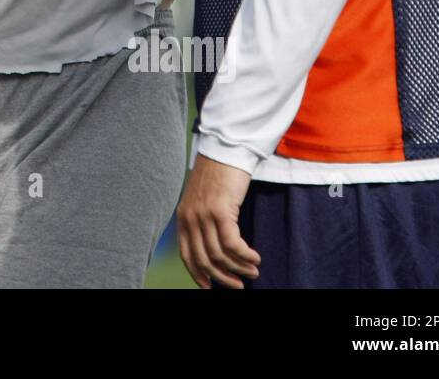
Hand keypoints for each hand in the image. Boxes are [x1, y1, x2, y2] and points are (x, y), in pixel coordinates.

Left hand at [177, 155, 260, 288]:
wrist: (224, 151)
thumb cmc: (218, 176)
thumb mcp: (203, 200)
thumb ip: (202, 221)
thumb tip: (214, 248)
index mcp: (183, 218)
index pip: (187, 255)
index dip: (198, 275)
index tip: (210, 288)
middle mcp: (190, 218)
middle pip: (204, 260)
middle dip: (223, 277)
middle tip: (240, 285)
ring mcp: (203, 215)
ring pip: (220, 255)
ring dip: (239, 268)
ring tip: (253, 272)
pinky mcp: (220, 211)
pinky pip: (233, 245)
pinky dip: (245, 256)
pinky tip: (255, 257)